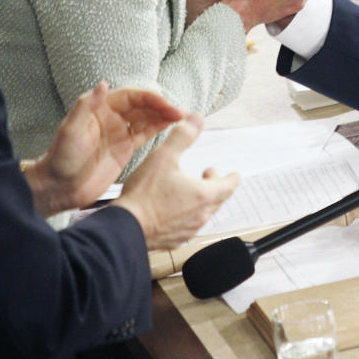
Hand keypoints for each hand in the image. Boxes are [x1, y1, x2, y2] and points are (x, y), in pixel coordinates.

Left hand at [23, 82, 185, 216]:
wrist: (59, 188)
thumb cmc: (60, 159)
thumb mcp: (70, 131)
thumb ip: (86, 106)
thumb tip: (103, 83)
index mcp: (100, 109)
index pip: (130, 96)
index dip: (149, 97)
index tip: (164, 104)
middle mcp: (112, 118)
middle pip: (142, 106)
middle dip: (162, 106)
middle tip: (178, 112)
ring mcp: (120, 134)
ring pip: (147, 119)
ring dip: (164, 116)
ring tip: (182, 118)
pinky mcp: (125, 149)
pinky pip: (146, 134)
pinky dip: (160, 128)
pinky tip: (172, 126)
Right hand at [111, 114, 239, 250]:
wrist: (124, 229)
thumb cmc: (144, 195)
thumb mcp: (164, 157)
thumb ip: (182, 136)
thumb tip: (196, 118)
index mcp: (204, 195)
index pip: (228, 186)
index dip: (232, 178)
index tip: (234, 175)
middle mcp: (200, 215)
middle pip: (218, 199)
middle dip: (216, 185)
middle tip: (209, 174)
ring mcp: (188, 230)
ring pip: (204, 213)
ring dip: (202, 200)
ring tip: (191, 190)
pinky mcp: (175, 240)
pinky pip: (189, 226)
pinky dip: (188, 214)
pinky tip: (176, 209)